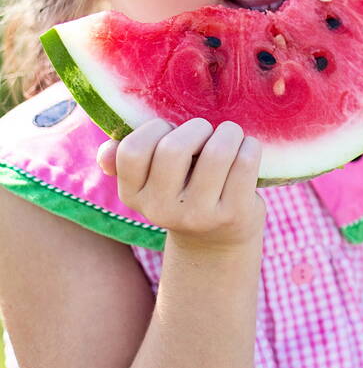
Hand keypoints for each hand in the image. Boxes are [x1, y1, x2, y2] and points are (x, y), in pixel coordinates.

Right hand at [96, 118, 265, 250]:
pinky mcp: (233, 215)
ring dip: (229, 133)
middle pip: (174, 149)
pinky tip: (248, 149)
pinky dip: (250, 147)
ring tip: (231, 136)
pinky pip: (245, 163)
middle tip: (207, 132)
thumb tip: (106, 152)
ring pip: (217, 153)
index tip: (171, 131)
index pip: (132, 151)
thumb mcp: (152, 182)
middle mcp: (162, 210)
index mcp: (134, 195)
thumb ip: (128, 162)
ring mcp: (199, 215)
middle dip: (196, 128)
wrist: (218, 240)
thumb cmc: (184, 192)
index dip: (155, 129)